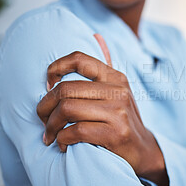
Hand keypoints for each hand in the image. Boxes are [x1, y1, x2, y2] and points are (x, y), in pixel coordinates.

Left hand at [36, 50, 168, 185]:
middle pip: (65, 89)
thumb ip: (104, 70)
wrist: (143, 150)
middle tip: (42, 119)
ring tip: (49, 134)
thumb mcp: (119, 92)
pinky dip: (62, 140)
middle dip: (45, 107)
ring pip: (67, 109)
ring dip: (51, 126)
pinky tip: (63, 144)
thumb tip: (96, 35)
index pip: (79, 59)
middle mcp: (118, 91)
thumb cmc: (122, 120)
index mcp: (115, 77)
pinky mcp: (115, 133)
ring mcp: (118, 112)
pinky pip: (75, 131)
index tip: (47, 85)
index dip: (56, 68)